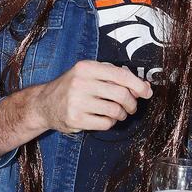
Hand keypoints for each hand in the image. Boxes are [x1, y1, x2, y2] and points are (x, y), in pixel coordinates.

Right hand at [37, 60, 151, 133]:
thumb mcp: (89, 74)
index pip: (121, 75)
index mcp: (87, 67)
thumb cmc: (72, 87)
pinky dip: (110, 123)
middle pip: (121, 94)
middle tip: (131, 107)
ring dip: (121, 114)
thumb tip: (143, 86)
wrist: (44, 104)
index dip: (138, 85)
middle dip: (132, 103)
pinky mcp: (75, 119)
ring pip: (115, 111)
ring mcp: (77, 102)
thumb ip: (113, 76)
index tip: (147, 92)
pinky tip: (105, 119)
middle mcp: (81, 82)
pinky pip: (105, 124)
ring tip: (118, 113)